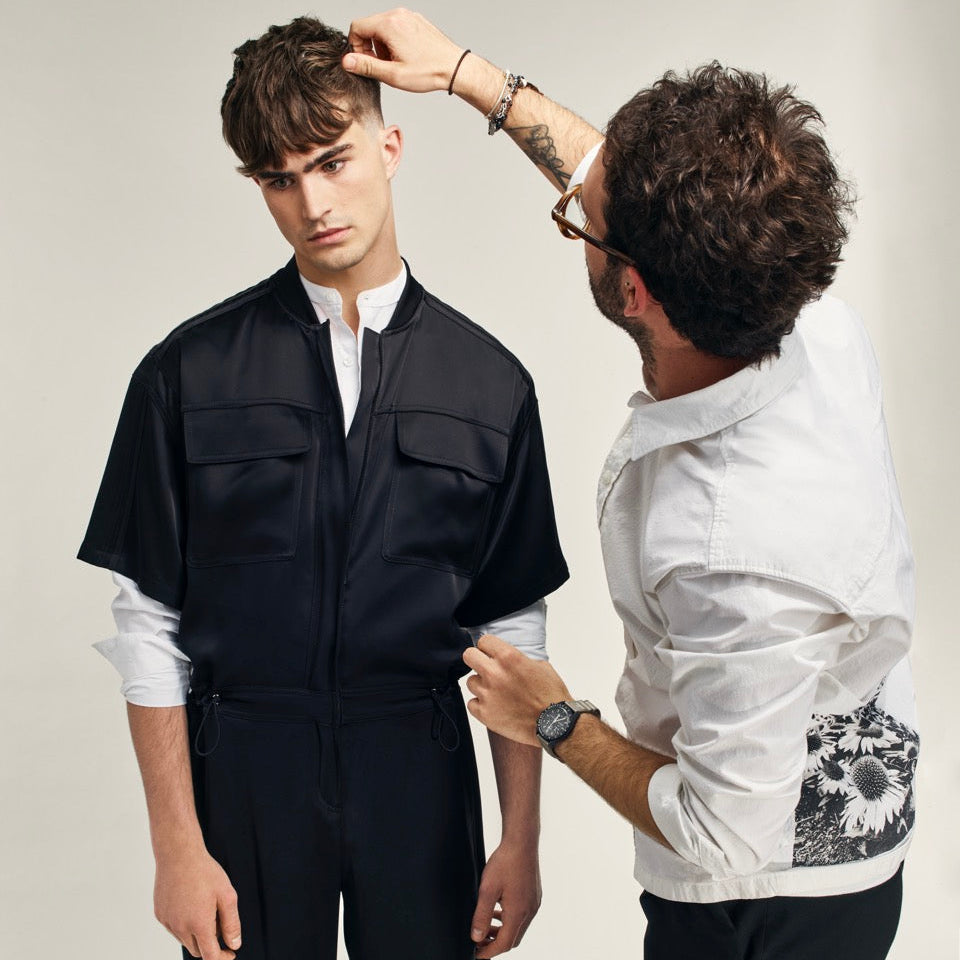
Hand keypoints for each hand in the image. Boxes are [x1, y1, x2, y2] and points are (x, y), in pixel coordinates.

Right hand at [154, 846, 240, 959]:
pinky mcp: (159, 914)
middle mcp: (180, 927)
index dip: (222, 958)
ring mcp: (167, 922)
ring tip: (205, 907)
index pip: (210, 956)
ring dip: (197, 934)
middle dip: (210, 944)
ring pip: (185, 939)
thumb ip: (231, 923)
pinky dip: (185, 924)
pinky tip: (191, 903)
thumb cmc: (205, 872)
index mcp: (199, 924)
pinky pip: (174, 927)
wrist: (178, 854)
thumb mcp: (227, 895)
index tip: (231, 953)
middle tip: (220, 924)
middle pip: (197, 949)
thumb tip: (234, 945)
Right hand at [343, 8, 463, 91]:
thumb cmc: (428, 72)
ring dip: (382, 46)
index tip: (366, 63)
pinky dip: (394, 42)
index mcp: (389, 24)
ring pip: (382, 28)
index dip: (356, 47)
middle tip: (382, 67)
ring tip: (396, 63)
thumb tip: (347, 61)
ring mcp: (409, 16)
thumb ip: (367, 66)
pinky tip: (406, 57)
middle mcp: (398, 14)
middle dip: (370, 47)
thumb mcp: (393, 74)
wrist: (455, 68)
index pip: (356, 27)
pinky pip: (396, 28)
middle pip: (369, 27)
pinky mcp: (416, 21)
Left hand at [463, 635, 571, 744]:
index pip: (484, 641)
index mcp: (509, 657)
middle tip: (485, 668)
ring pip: (471, 682)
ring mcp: (487, 694)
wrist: (555, 724)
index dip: (488, 647)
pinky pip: (472, 703)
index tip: (491, 653)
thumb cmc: (551, 695)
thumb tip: (508, 659)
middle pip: (468, 656)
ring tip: (496, 692)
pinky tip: (494, 706)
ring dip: (481, 685)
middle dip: (477, 660)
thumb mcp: (540, 666)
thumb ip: (518, 659)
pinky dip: (481, 705)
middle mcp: (494, 673)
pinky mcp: (485, 714)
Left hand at [472, 840, 541, 956]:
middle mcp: (529, 911)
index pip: (504, 944)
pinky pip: (523, 916)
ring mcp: (534, 903)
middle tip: (479, 942)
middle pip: (513, 939)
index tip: (476, 955)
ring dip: (503, 932)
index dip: (489, 952)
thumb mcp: (487, 890)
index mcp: (518, 913)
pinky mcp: (534, 895)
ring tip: (487, 927)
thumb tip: (476, 937)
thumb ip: (481, 916)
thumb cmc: (505, 862)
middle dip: (496, 944)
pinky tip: (499, 911)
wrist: (522, 842)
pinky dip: (510, 920)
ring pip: (518, 928)